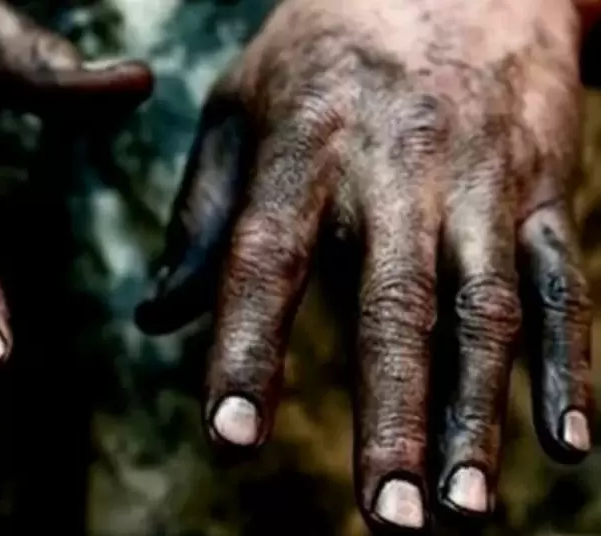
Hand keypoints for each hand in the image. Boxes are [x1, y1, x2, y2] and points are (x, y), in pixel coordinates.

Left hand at [137, 0, 591, 530]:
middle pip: (395, 303)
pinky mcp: (544, 188)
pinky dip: (570, 366)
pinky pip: (561, 282)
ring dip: (477, 415)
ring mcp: (481, 181)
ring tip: (463, 512)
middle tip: (387, 520)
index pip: (267, 256)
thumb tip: (156, 319)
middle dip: (392, 415)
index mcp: (303, 147)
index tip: (230, 438)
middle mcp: (396, 169)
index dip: (247, 347)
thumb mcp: (241, 106)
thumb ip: (201, 215)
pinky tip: (568, 446)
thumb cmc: (325, 49)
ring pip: (483, 310)